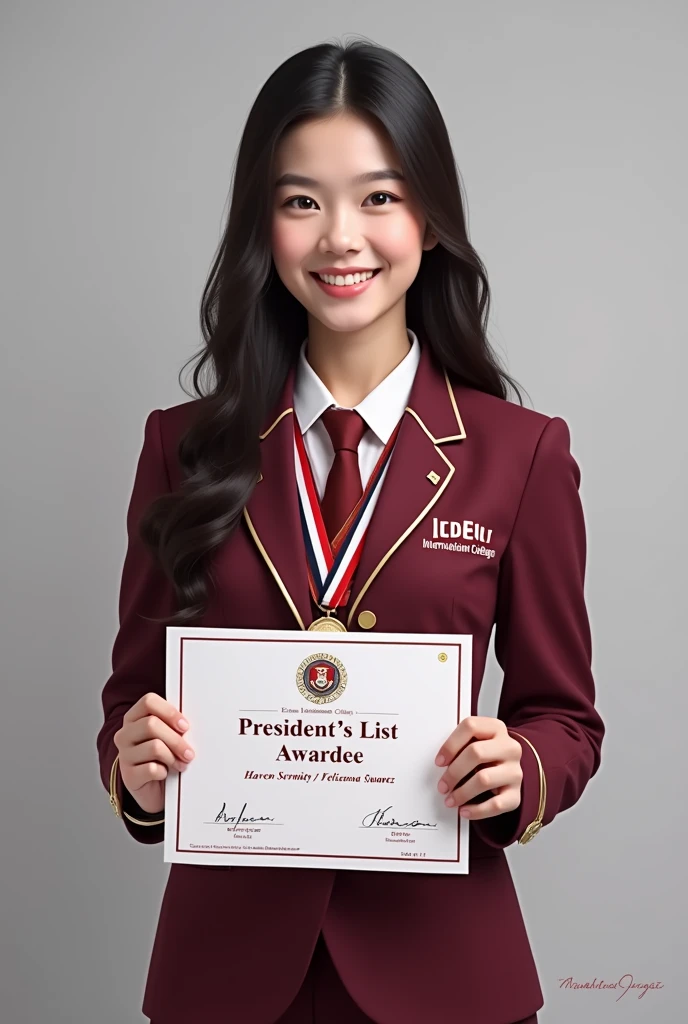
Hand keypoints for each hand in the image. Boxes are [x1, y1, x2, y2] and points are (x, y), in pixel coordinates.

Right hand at [113, 693, 194, 814]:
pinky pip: (152, 769)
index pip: (148, 702)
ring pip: (154, 747)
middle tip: (189, 752)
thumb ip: (172, 726)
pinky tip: (165, 773)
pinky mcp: (128, 776)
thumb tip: (187, 725)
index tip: (184, 726)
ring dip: (173, 757)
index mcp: (134, 718)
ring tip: (180, 764)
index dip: (169, 712)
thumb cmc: (162, 758)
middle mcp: (125, 735)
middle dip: (176, 739)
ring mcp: (124, 755)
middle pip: (151, 725)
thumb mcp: (167, 737)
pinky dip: (164, 772)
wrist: (153, 789)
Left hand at [434, 716, 522, 819]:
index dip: (451, 744)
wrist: (507, 771)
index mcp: (496, 728)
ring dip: (462, 792)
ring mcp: (515, 771)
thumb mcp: (474, 742)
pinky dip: (477, 810)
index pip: (471, 727)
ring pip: (484, 779)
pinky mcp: (516, 794)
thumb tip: (440, 762)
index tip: (439, 762)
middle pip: (476, 753)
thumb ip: (460, 746)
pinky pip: (496, 804)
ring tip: (450, 800)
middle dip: (454, 772)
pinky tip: (464, 811)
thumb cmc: (484, 756)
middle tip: (442, 786)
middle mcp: (509, 747)